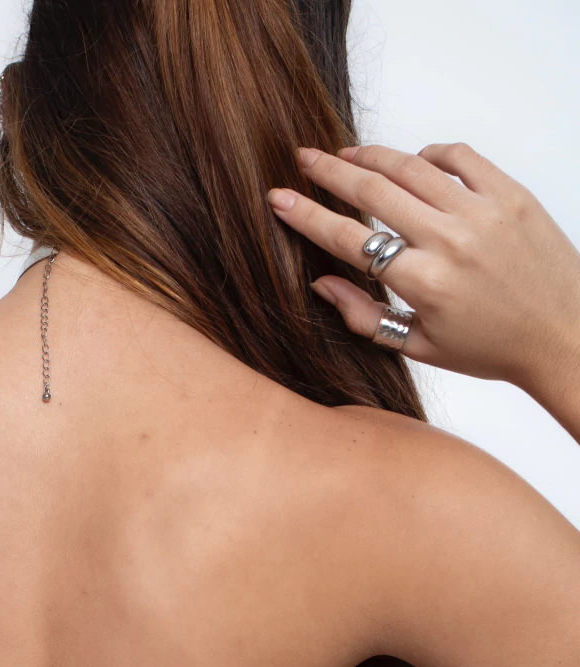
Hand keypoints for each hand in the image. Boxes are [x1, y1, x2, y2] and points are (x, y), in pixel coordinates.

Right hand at [267, 142, 579, 399]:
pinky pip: (460, 157)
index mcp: (424, 283)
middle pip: (373, 191)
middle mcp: (451, 241)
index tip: (279, 199)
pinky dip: (430, 154)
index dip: (307, 216)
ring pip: (412, 167)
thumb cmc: (493, 349)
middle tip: (304, 158)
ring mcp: (484, 212)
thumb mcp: (421, 347)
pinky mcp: (511, 195)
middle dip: (330, 171)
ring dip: (372, 156)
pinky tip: (414, 162)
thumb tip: (322, 283)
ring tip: (348, 155)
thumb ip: (365, 315)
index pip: (348, 240)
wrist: (564, 335)